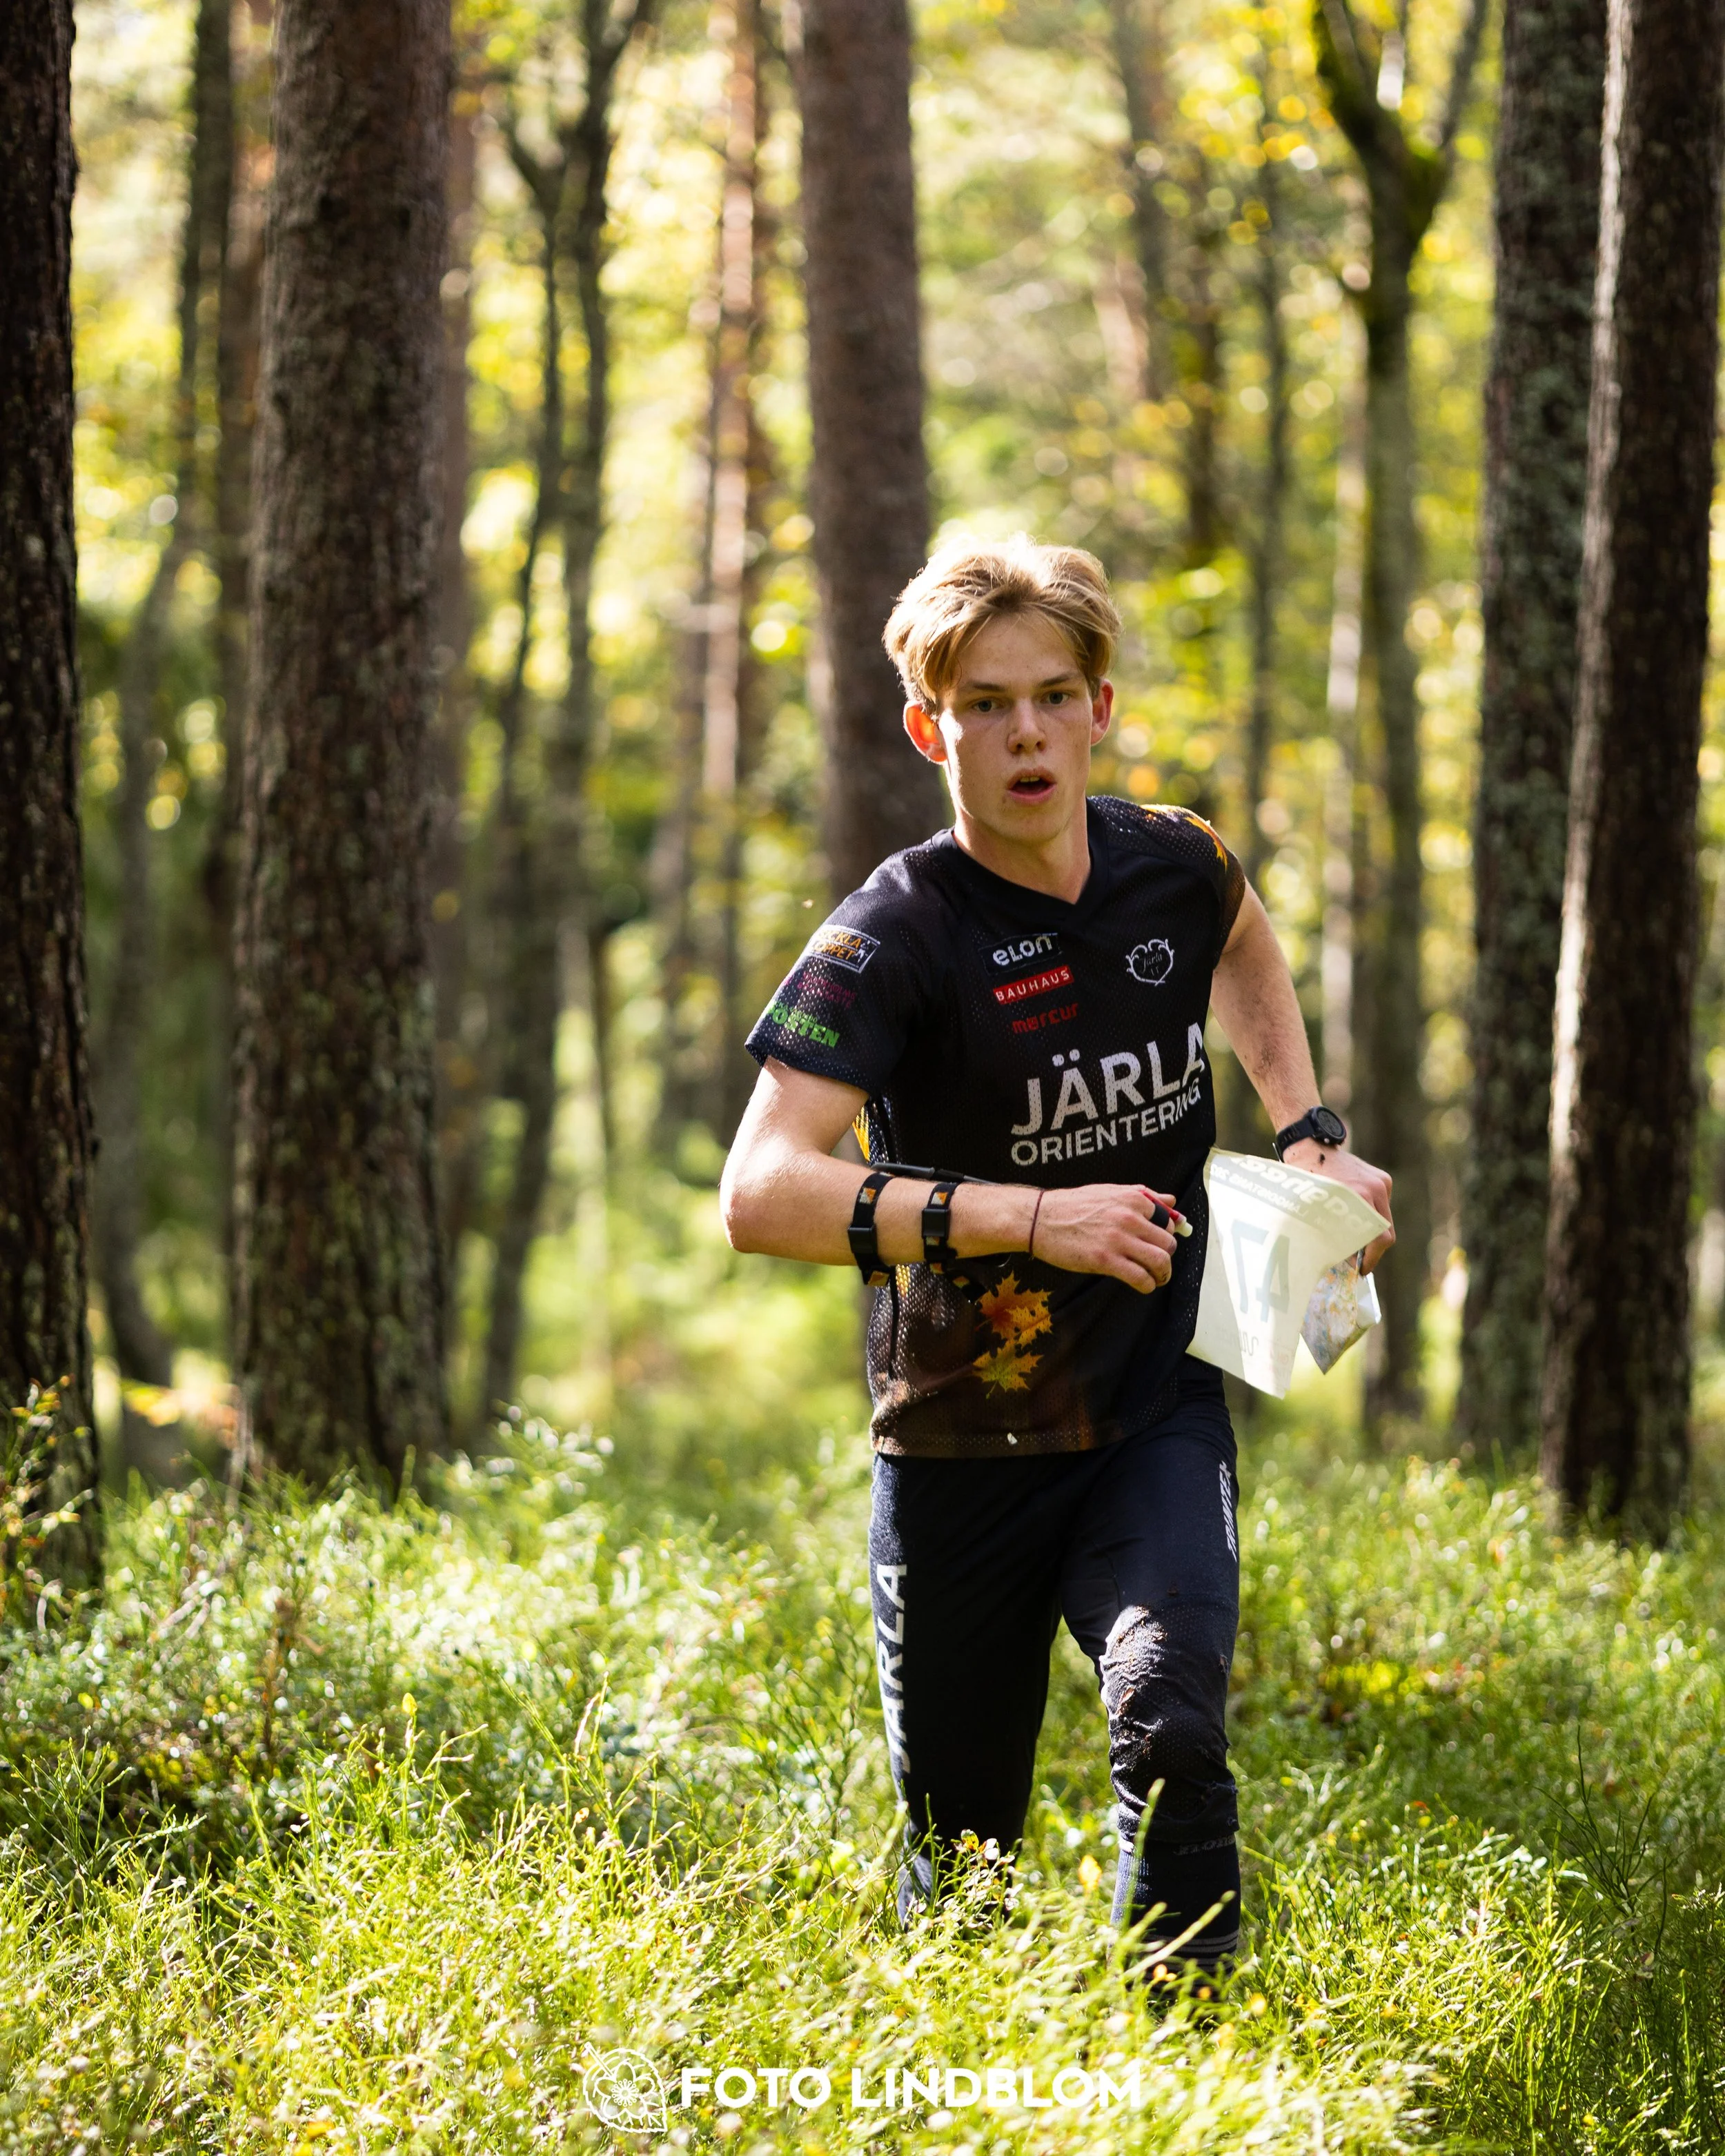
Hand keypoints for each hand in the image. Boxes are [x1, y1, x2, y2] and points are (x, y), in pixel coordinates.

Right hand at [1027, 1182, 1181, 1294]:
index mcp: (1133, 1199)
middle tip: (1156, 1264)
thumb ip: (1144, 1196)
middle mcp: (1130, 1217)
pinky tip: (1142, 1284)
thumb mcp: (1110, 1191)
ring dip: (1162, 1274)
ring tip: (1155, 1278)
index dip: (1164, 1236)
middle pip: (1168, 1243)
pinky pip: (1141, 1278)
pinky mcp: (1106, 1261)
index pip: (1167, 1222)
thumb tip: (1171, 1202)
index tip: (1156, 1244)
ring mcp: (1118, 1240)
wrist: (1040, 1219)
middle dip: (1166, 1257)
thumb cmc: (1072, 1205)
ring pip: (1160, 1261)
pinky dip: (1147, 1285)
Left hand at [1283, 1139, 1394, 1273]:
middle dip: (1372, 1247)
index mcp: (1360, 1197)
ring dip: (1370, 1231)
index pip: (1380, 1237)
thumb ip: (1331, 1233)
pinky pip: (1380, 1205)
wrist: (1312, 1147)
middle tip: (1357, 1260)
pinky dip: (1369, 1214)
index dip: (1371, 1258)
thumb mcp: (1314, 1209)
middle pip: (1385, 1230)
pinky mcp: (1382, 1178)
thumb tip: (1342, 1260)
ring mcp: (1381, 1182)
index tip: (1361, 1269)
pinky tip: (1352, 1214)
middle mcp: (1375, 1189)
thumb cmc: (1306, 1179)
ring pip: (1383, 1219)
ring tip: (1351, 1238)